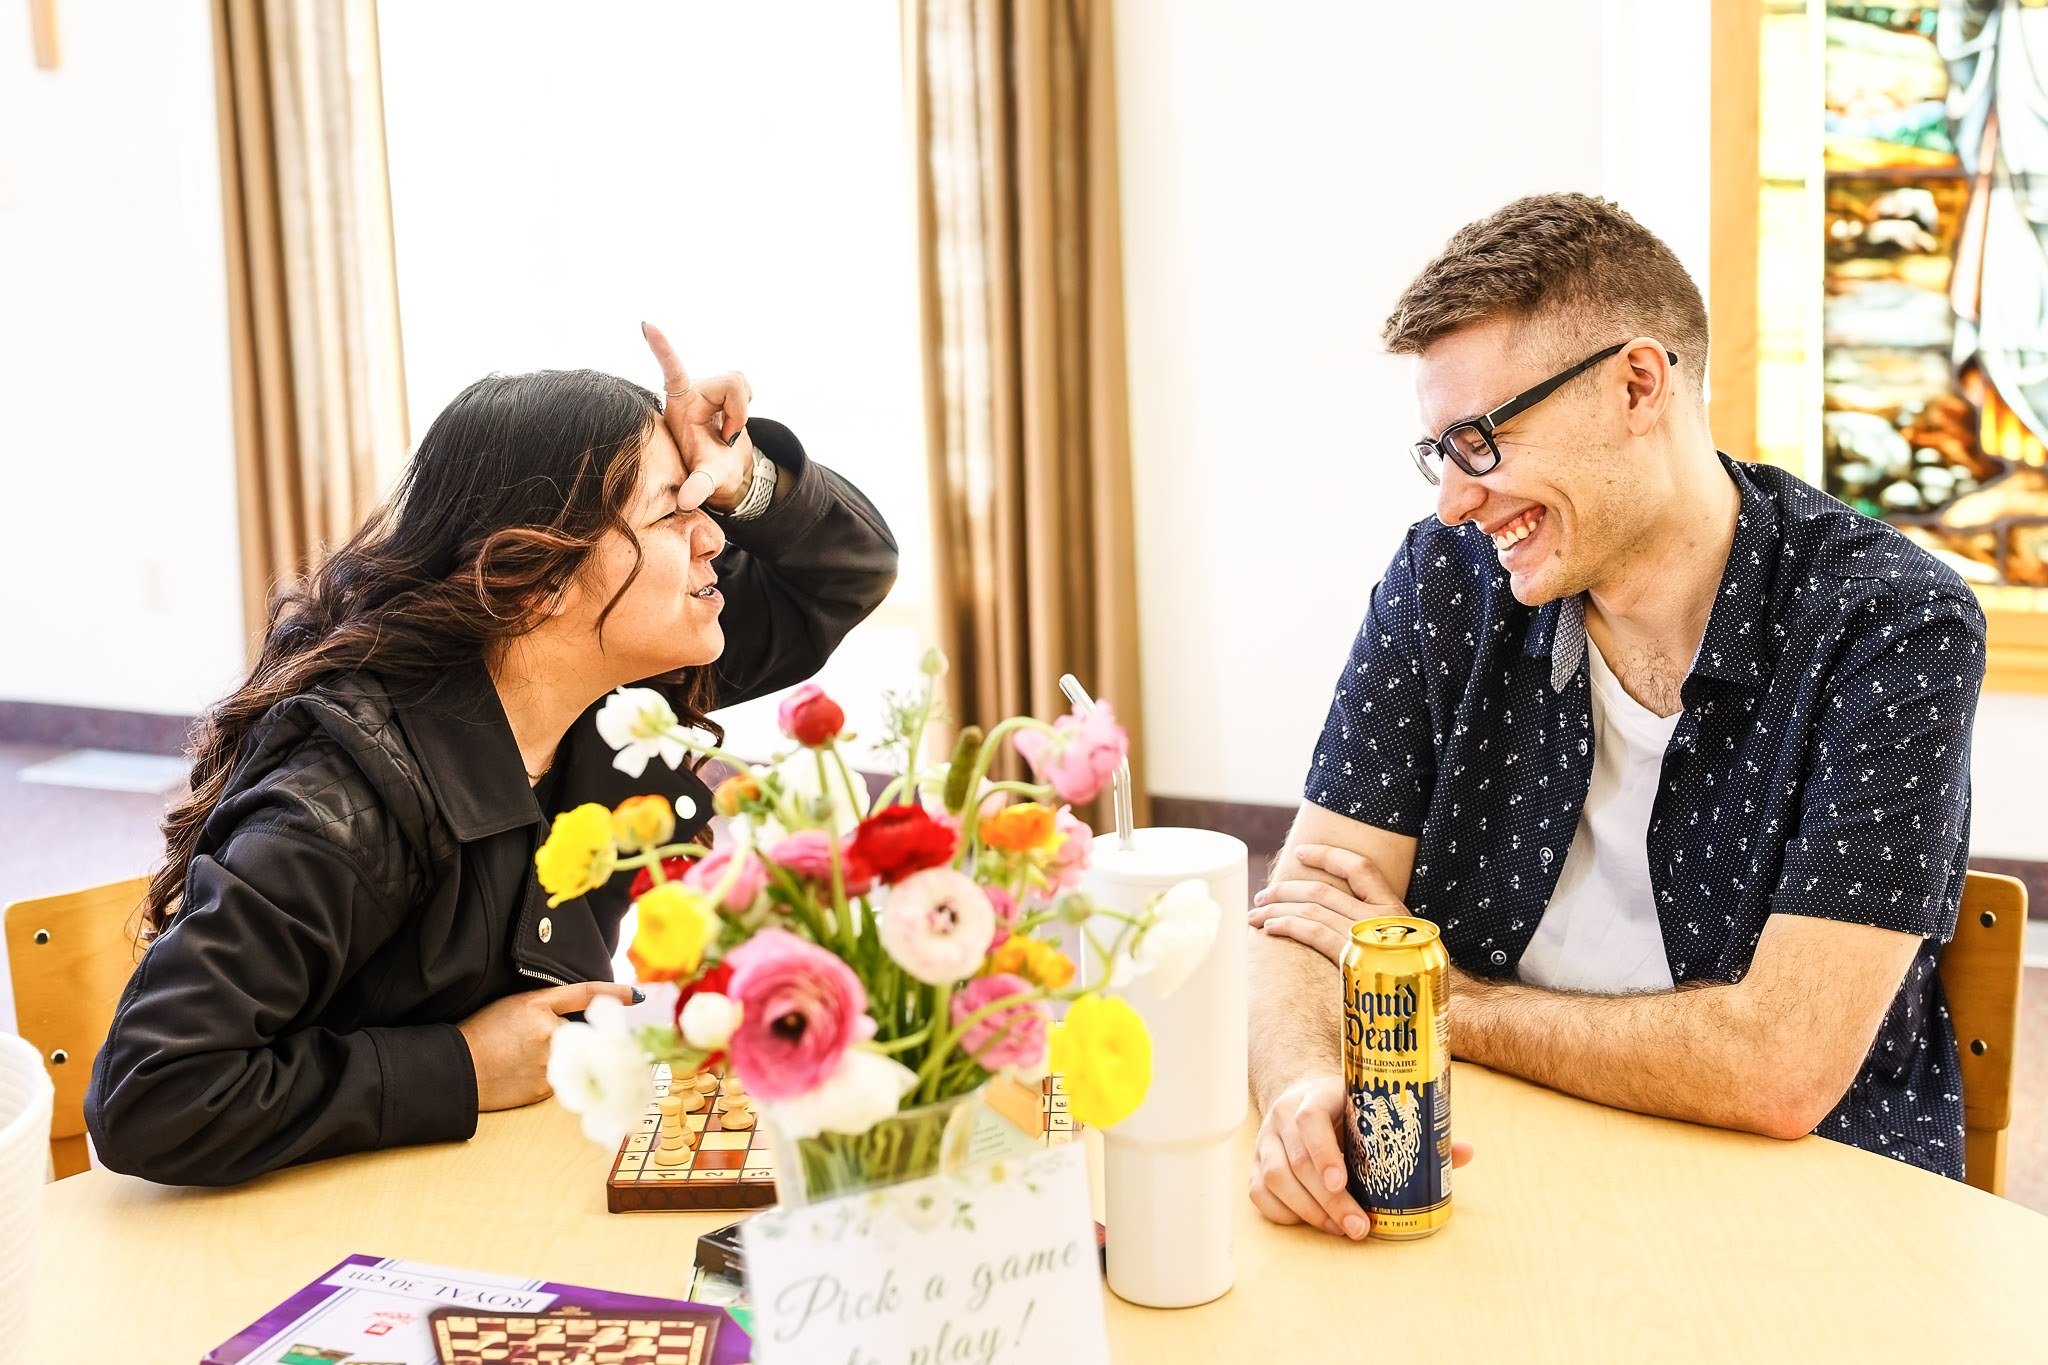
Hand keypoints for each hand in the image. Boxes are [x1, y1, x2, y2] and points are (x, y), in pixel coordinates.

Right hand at [456, 980, 638, 1111]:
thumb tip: (576, 1022)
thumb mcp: (512, 1007)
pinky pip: (561, 1078)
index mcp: (537, 1006)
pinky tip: (522, 1074)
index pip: (584, 994)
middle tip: (529, 1044)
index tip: (636, 995)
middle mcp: (549, 1032)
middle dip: (567, 1038)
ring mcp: (550, 1063)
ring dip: (558, 1059)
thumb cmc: (479, 1034)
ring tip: (521, 1060)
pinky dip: (549, 1076)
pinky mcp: (547, 1088)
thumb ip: (547, 1010)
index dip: (612, 993)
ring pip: (571, 1057)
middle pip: (578, 1033)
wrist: (458, 1070)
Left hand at [641, 321, 754, 511]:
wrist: (724, 472)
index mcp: (681, 402)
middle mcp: (693, 390)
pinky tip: (733, 426)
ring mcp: (710, 388)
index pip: (673, 369)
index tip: (646, 324)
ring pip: (742, 384)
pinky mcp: (724, 389)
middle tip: (726, 438)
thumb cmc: (709, 472)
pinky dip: (746, 408)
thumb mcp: (706, 479)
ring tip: (727, 434)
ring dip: (742, 412)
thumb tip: (686, 501)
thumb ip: (697, 486)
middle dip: (739, 412)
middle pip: (732, 382)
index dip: (663, 347)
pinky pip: (745, 388)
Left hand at [1248, 843, 1407, 965]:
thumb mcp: (1399, 942)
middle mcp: (1378, 916)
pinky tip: (1270, 928)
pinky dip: (1287, 926)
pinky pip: (1312, 932)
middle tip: (1262, 895)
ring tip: (1256, 914)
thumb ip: (1375, 927)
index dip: (1327, 855)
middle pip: (1321, 890)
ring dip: (1276, 909)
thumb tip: (1341, 918)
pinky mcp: (1351, 957)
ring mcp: (1364, 935)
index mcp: (1393, 907)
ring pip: (1310, 909)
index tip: (1299, 853)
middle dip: (1285, 889)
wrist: (1423, 1005)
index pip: (1359, 868)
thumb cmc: (1409, 977)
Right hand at [1250, 1073, 1474, 1238]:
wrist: (1303, 1096)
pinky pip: (1261, 1196)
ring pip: (1276, 1181)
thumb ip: (1417, 1130)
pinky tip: (1316, 1223)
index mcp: (1313, 1096)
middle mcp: (1283, 1116)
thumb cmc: (1350, 1109)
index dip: (1324, 1153)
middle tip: (1359, 1227)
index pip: (1310, 1119)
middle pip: (1297, 1162)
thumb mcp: (1376, 1108)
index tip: (1343, 1182)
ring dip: (1311, 1212)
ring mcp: (1266, 1141)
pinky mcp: (1256, 1164)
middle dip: (1330, 1201)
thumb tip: (1464, 1152)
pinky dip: (1287, 1215)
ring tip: (1344, 1229)